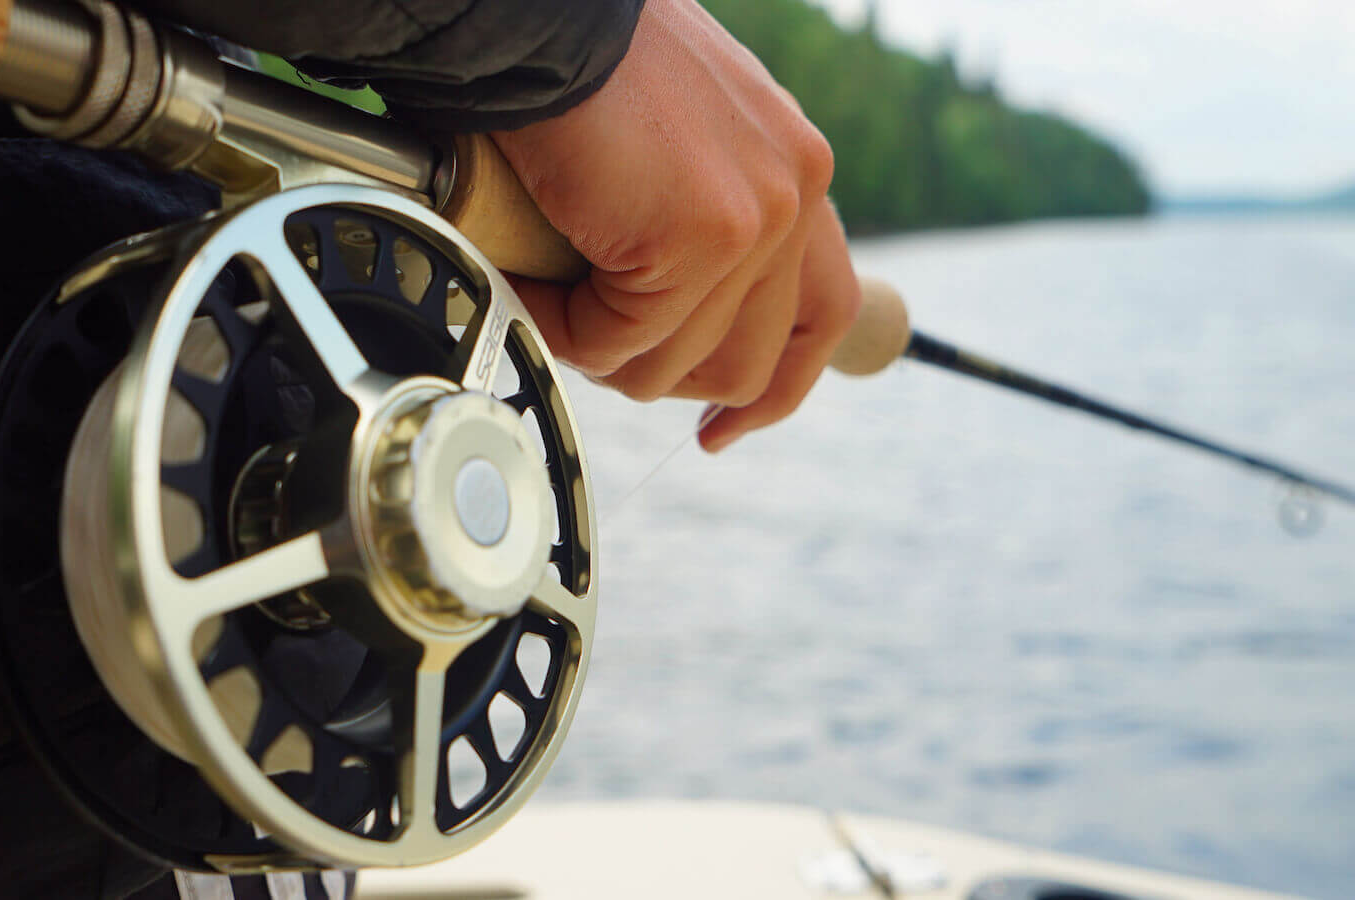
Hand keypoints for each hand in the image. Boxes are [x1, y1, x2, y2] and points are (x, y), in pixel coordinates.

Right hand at [489, 0, 860, 452]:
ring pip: (677, 363)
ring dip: (602, 352)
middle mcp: (797, 191)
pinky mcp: (700, 236)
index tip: (728, 424)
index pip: (823, 313)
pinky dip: (562, 328)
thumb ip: (704, 212)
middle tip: (602, 353)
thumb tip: (679, 311)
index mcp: (797, 169)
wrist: (542, 16)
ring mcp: (757, 217)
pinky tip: (531, 282)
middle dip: (670, 379)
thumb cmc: (585, 62)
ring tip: (551, 300)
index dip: (777, 386)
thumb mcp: (679, 142)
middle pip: (752, 360)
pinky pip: (619, 340)